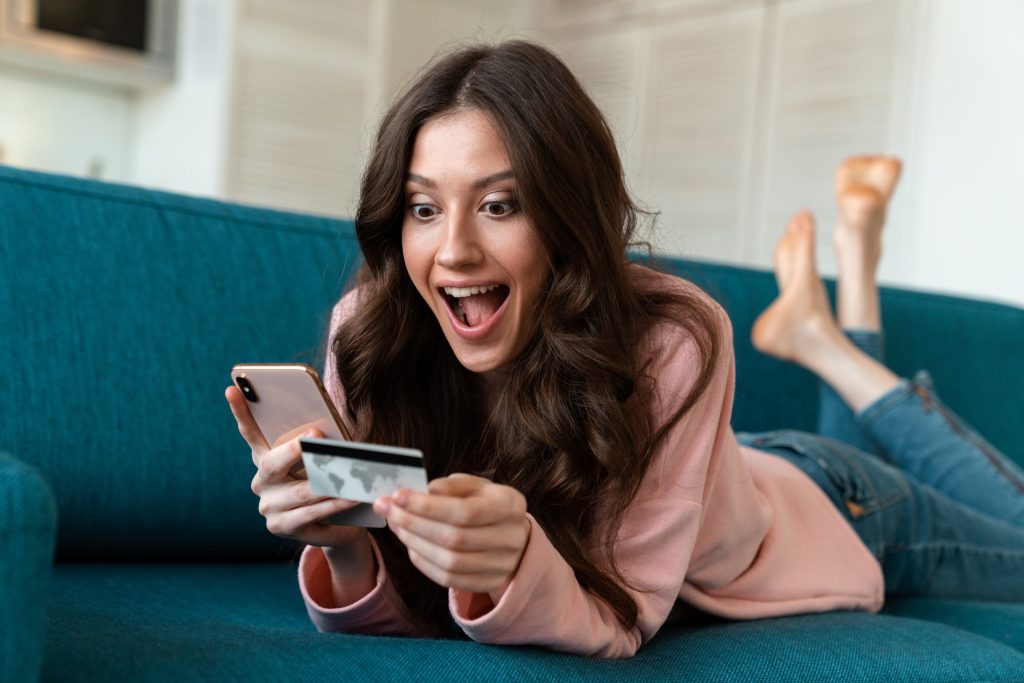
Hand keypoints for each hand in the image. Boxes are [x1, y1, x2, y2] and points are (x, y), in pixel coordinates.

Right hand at [224, 385, 366, 547]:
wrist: (336, 523)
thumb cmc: (328, 481)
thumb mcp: (321, 461)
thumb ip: (319, 446)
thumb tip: (329, 432)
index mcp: (266, 459)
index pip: (250, 433)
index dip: (240, 412)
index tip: (232, 388)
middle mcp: (262, 482)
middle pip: (273, 463)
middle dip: (294, 449)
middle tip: (315, 434)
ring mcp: (269, 507)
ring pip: (301, 491)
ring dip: (329, 481)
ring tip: (349, 472)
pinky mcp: (282, 527)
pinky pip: (312, 514)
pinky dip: (335, 507)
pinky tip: (352, 502)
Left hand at [373, 473, 530, 596]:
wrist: (511, 535)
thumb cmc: (486, 504)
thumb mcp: (475, 486)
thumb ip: (451, 486)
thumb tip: (423, 492)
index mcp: (511, 505)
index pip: (466, 512)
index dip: (428, 507)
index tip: (398, 496)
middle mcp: (511, 538)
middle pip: (455, 538)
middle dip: (414, 523)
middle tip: (388, 509)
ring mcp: (502, 565)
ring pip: (449, 562)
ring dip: (414, 543)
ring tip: (396, 524)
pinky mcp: (490, 583)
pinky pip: (449, 579)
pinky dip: (424, 562)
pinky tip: (410, 545)